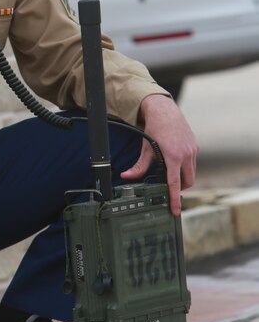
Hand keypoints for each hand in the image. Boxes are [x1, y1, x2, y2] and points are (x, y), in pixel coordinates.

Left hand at [120, 94, 197, 214]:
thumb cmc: (155, 129)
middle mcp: (186, 154)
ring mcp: (192, 150)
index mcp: (173, 156)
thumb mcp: (145, 148)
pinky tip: (176, 163)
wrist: (165, 111)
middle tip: (170, 189)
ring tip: (172, 175)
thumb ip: (138, 166)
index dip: (175, 199)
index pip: (175, 183)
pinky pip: (193, 163)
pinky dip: (186, 167)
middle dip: (180, 188)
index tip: (175, 209)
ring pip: (192, 173)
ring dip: (183, 178)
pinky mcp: (195, 147)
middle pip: (187, 182)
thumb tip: (126, 176)